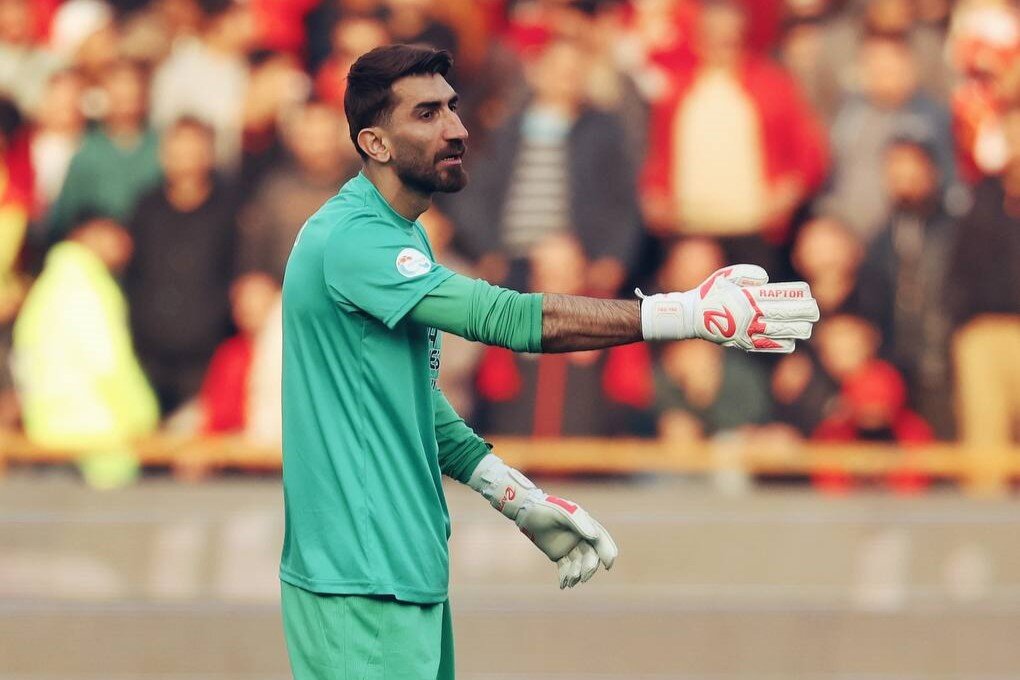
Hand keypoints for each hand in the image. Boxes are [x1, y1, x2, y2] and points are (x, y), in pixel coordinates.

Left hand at [468, 457, 617, 588]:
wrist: (527, 512)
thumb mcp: (563, 512)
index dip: (607, 552)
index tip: (608, 565)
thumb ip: (579, 522)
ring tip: (569, 582)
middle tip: (582, 578)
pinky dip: (565, 577)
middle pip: (591, 556)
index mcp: (586, 526)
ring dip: (576, 574)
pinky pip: (566, 568)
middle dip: (589, 568)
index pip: (601, 541)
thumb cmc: (547, 508)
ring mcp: (570, 547)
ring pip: (579, 565)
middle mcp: (581, 538)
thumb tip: (594, 536)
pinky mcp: (559, 555)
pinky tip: (563, 585)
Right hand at [639, 264, 819, 352]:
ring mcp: (746, 330)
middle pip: (781, 314)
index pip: (777, 297)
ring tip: (808, 329)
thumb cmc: (708, 293)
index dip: (794, 297)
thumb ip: (746, 274)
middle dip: (800, 313)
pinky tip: (791, 343)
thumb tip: (766, 279)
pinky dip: (779, 344)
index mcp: (746, 297)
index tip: (809, 295)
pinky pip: (764, 345)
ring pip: (776, 331)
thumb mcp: (724, 275)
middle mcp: (749, 315)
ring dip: (794, 330)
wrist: (689, 317)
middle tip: (815, 312)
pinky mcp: (741, 342)